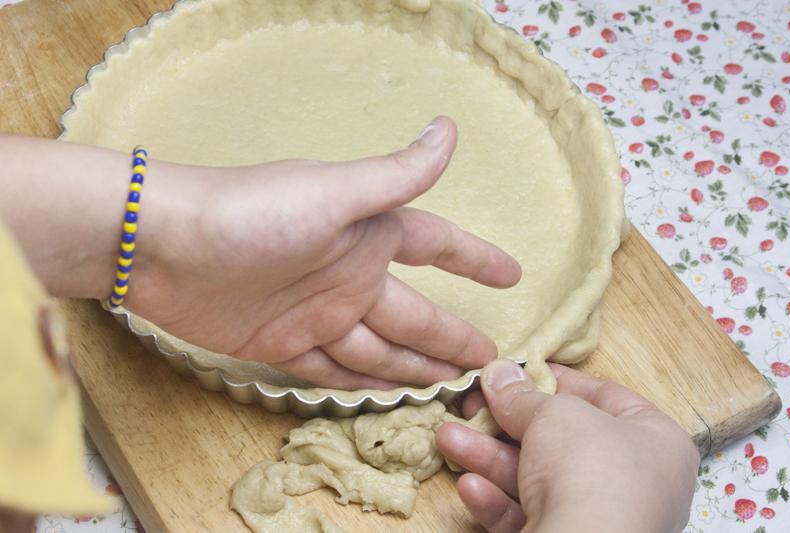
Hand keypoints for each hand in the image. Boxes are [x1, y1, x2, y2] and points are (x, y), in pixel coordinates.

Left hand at [126, 117, 521, 388]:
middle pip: (414, 315)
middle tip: (488, 362)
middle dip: (451, 337)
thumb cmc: (253, 213)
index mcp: (368, 235)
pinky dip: (362, 385)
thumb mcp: (333, 194)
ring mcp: (317, 314)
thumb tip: (450, 131)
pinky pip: (334, 370)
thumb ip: (395, 176)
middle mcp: (349, 275)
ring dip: (414, 368)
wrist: (163, 247)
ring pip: (379, 349)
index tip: (511, 277)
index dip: (474, 260)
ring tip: (450, 388)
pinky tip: (387, 396)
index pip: (436, 246)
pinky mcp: (282, 345)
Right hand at [436, 360, 699, 532]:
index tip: (516, 370)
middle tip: (470, 403)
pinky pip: (529, 515)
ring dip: (488, 457)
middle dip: (506, 422)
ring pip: (536, 479)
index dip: (557, 380)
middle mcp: (633, 482)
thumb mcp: (554, 414)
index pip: (605, 398)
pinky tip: (469, 486)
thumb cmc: (589, 469)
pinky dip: (498, 500)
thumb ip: (523, 395)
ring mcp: (601, 519)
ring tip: (448, 437)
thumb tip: (499, 372)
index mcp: (653, 441)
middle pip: (559, 440)